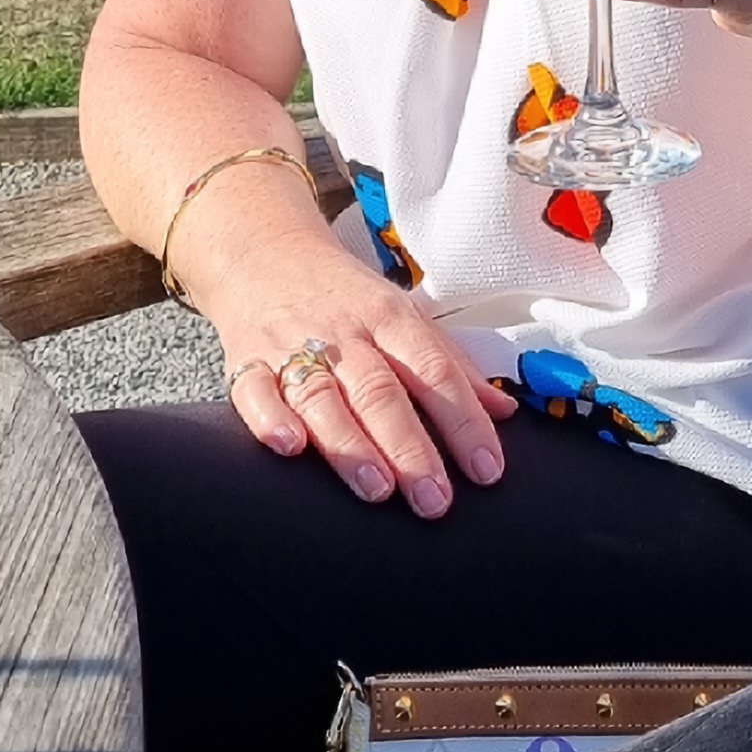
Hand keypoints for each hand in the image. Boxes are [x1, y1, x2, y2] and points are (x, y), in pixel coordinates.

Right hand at [193, 191, 513, 516]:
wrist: (264, 252)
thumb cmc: (345, 296)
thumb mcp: (404, 315)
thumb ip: (452, 364)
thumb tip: (506, 412)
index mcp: (391, 318)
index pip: (435, 371)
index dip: (464, 422)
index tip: (487, 470)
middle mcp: (344, 333)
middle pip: (380, 390)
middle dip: (410, 448)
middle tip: (434, 500)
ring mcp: (292, 346)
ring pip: (322, 397)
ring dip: (349, 444)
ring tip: (377, 488)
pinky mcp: (245, 361)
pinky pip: (253, 391)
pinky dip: (270, 419)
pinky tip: (290, 447)